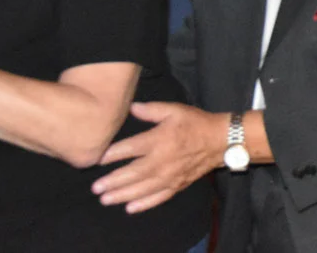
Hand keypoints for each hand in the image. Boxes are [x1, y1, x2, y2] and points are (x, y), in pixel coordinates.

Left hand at [92, 102, 225, 213]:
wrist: (220, 140)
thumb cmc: (195, 123)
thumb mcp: (174, 110)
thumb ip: (152, 110)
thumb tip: (131, 108)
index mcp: (159, 140)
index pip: (131, 148)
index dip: (113, 154)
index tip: (98, 159)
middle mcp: (162, 161)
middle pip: (133, 173)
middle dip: (113, 181)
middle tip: (96, 188)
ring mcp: (170, 176)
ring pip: (143, 188)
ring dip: (123, 195)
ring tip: (105, 199)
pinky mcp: (178, 184)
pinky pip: (159, 197)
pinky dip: (144, 204)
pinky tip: (130, 208)